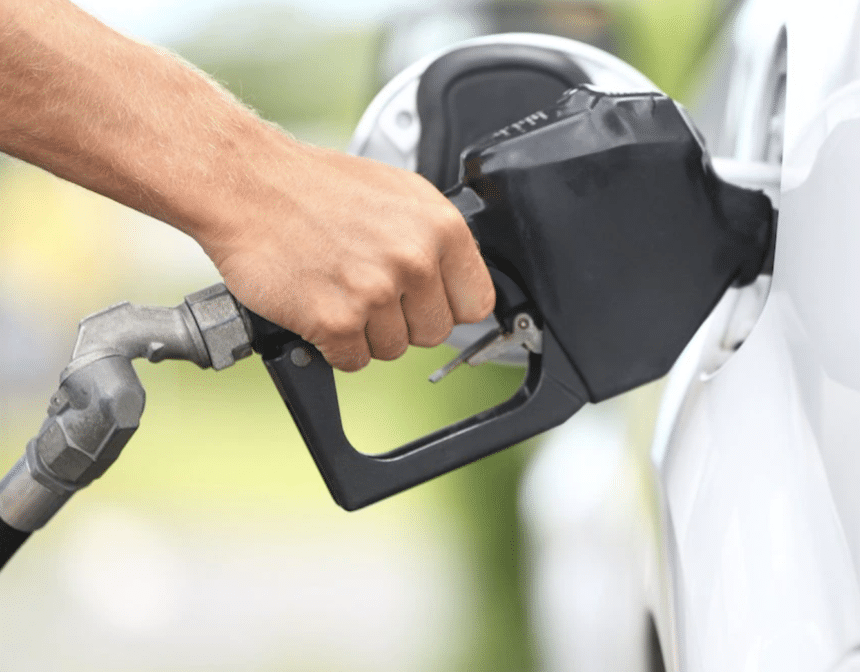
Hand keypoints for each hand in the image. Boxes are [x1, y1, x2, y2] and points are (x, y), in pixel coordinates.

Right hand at [200, 139, 495, 371]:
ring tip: (338, 289)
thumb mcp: (398, 195)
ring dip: (364, 332)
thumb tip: (456, 283)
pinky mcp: (336, 321)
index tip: (425, 303)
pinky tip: (319, 307)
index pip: (475, 303)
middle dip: (402, 321)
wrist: (248, 185)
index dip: (446, 307)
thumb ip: (434, 241)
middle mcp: (414, 261)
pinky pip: (353, 361)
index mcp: (440, 227)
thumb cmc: (315, 187)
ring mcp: (375, 292)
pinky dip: (333, 345)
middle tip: (367, 289)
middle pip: (433, 333)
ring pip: (392, 350)